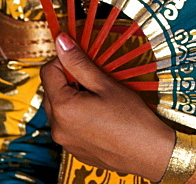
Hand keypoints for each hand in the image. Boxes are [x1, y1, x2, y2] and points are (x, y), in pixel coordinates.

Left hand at [41, 33, 174, 179]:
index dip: (64, 59)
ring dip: (72, 95)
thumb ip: (79, 62)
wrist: (147, 151)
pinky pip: (66, 124)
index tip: (81, 56)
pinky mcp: (72, 149)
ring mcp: (64, 141)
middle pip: (51, 90)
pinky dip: (77, 113)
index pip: (48, 71)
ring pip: (59, 107)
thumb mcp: (105, 83)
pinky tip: (99, 112)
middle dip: (68, 78)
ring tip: (99, 96)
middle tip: (94, 76)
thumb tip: (62, 43)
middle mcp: (58, 127)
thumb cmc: (130, 118)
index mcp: (63, 108)